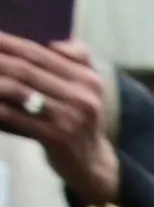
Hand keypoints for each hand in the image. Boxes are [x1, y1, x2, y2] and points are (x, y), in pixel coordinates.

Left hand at [0, 37, 119, 206]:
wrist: (92, 163)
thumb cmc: (80, 119)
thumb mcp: (89, 88)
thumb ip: (79, 58)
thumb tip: (53, 44)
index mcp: (88, 80)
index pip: (39, 53)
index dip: (8, 43)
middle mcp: (82, 97)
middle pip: (25, 69)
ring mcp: (69, 118)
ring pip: (16, 90)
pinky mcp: (55, 137)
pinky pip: (13, 115)